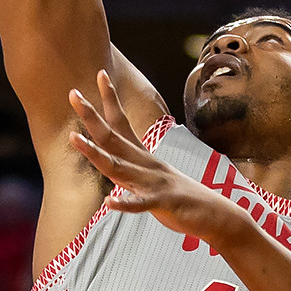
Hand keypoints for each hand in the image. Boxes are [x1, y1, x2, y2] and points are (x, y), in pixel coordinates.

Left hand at [68, 71, 252, 246]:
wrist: (218, 216)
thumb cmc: (182, 199)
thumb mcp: (152, 181)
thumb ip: (131, 172)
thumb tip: (112, 166)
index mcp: (142, 156)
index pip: (122, 123)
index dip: (109, 99)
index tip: (100, 73)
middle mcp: (146, 164)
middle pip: (112, 137)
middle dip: (90, 116)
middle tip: (72, 93)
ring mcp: (154, 182)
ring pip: (119, 166)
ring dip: (95, 153)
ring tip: (74, 138)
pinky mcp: (163, 204)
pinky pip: (141, 203)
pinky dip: (125, 203)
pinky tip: (109, 201)